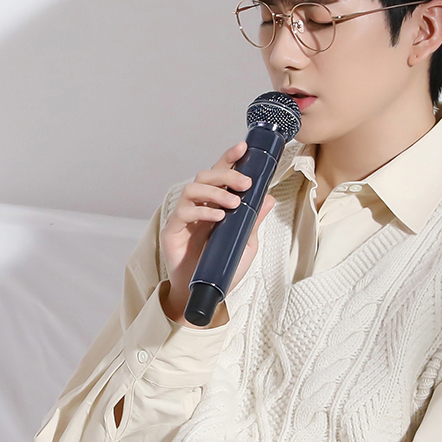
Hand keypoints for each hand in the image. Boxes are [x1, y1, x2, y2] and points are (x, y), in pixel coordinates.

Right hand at [159, 141, 277, 321]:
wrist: (203, 294)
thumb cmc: (222, 268)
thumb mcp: (245, 244)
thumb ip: (253, 221)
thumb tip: (269, 198)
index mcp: (215, 204)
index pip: (220, 174)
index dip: (230, 158)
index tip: (244, 147)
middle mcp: (199, 205)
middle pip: (206, 175)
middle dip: (227, 174)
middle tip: (245, 184)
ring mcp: (184, 216)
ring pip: (193, 187)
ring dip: (215, 191)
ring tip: (233, 204)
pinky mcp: (172, 230)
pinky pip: (183, 211)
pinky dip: (202, 210)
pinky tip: (218, 217)